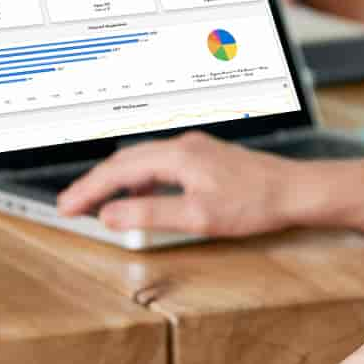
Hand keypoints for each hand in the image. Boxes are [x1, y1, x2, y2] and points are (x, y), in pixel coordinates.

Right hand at [56, 130, 298, 236]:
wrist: (296, 191)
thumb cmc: (256, 203)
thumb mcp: (198, 218)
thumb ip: (151, 215)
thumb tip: (112, 215)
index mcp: (177, 155)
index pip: (119, 171)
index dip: (89, 190)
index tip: (66, 206)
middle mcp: (182, 145)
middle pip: (125, 161)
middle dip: (94, 183)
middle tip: (70, 204)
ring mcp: (194, 149)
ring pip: (141, 161)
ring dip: (116, 182)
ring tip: (95, 202)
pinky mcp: (204, 159)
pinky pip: (158, 165)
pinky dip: (138, 181)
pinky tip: (139, 197)